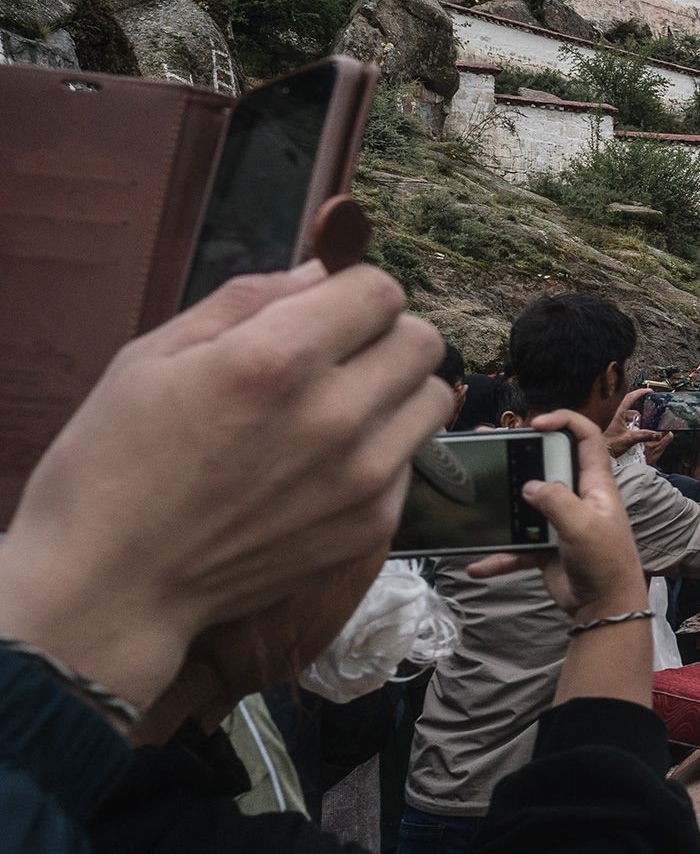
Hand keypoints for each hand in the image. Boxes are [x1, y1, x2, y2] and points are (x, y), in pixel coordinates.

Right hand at [0, 261, 448, 717]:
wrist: (112, 585)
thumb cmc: (114, 463)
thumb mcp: (153, 356)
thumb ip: (249, 300)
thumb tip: (324, 269)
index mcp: (275, 361)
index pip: (381, 291)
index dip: (353, 291)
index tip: (326, 310)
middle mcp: (334, 417)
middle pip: (422, 341)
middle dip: (383, 336)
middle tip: (335, 357)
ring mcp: (362, 478)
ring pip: (433, 400)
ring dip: (395, 392)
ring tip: (335, 409)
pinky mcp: (371, 526)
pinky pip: (410, 461)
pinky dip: (380, 451)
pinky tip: (320, 467)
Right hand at [467, 411, 643, 617]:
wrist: (604, 607)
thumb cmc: (605, 562)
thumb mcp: (583, 525)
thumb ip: (556, 501)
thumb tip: (529, 486)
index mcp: (594, 485)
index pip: (586, 438)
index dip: (565, 422)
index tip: (535, 424)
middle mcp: (576, 498)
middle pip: (547, 465)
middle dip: (520, 454)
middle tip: (489, 444)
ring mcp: (559, 522)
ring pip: (525, 504)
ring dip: (502, 501)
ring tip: (473, 488)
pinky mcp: (545, 547)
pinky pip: (516, 546)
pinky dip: (498, 556)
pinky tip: (477, 566)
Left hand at [602, 386, 664, 457]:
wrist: (594, 450)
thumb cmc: (606, 444)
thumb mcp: (628, 439)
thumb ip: (644, 436)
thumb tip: (656, 434)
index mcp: (618, 413)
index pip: (631, 397)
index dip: (641, 393)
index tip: (649, 391)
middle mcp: (613, 413)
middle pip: (630, 409)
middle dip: (638, 416)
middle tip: (641, 424)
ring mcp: (610, 418)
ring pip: (625, 416)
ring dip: (631, 422)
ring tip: (632, 433)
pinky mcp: (607, 424)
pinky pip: (620, 421)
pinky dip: (625, 426)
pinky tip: (625, 435)